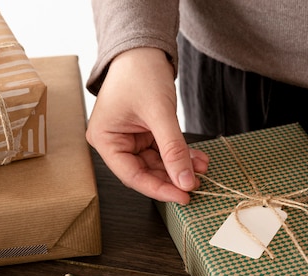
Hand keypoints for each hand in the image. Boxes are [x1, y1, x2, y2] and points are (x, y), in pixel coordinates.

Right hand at [86, 47, 207, 202]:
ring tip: (202, 169)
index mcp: (105, 139)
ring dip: (181, 167)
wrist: (144, 48)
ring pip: (158, 164)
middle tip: (197, 186)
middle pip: (146, 172)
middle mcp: (114, 142)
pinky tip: (198, 159)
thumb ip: (173, 149)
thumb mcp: (159, 114)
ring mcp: (131, 139)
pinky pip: (165, 151)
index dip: (159, 189)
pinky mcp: (146, 134)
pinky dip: (181, 155)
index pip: (132, 175)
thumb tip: (186, 181)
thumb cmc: (140, 73)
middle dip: (173, 178)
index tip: (183, 196)